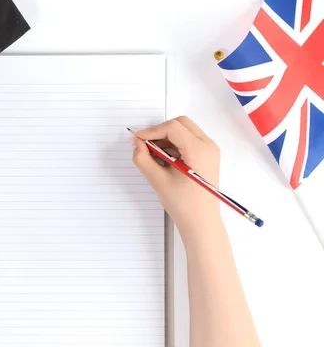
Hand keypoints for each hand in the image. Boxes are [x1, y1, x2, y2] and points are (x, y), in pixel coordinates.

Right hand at [132, 116, 220, 235]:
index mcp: (199, 150)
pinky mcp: (207, 156)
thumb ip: (143, 159)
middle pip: (180, 124)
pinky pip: (189, 141)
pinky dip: (174, 145)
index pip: (172, 128)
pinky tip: (164, 160)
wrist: (201, 222)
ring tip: (153, 155)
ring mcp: (210, 151)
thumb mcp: (158, 180)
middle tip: (145, 144)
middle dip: (160, 131)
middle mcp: (208, 146)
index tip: (137, 139)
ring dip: (167, 138)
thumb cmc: (183, 204)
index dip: (152, 131)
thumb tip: (136, 143)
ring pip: (185, 131)